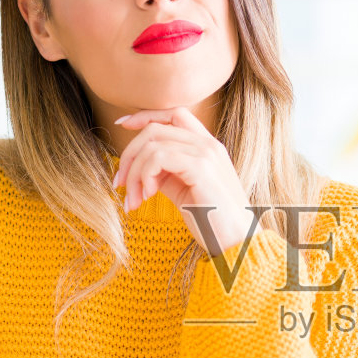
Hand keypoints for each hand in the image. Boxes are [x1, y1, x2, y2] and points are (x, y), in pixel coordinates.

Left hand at [112, 106, 255, 256]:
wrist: (238, 242)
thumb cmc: (212, 221)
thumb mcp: (183, 191)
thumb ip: (166, 173)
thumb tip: (139, 168)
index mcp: (207, 146)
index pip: (173, 115)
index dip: (145, 116)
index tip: (123, 125)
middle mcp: (208, 144)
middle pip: (155, 129)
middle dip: (129, 155)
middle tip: (120, 183)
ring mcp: (206, 153)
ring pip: (152, 144)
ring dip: (134, 173)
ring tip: (135, 199)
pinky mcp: (201, 167)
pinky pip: (158, 157)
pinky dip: (145, 175)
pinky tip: (149, 196)